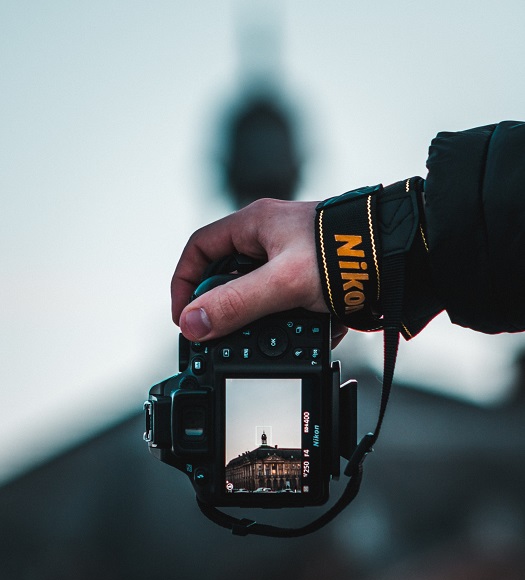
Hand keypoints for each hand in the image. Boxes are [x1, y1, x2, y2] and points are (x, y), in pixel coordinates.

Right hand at [171, 198, 347, 346]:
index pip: (199, 249)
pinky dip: (294, 322)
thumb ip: (236, 304)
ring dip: (265, 319)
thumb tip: (193, 323)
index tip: (185, 315)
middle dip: (229, 307)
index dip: (185, 282)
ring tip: (281, 331)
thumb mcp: (282, 283)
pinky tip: (310, 329)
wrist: (399, 260)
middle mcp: (269, 240)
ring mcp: (291, 260)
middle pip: (227, 276)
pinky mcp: (310, 280)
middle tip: (229, 331)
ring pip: (258, 295)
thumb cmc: (344, 255)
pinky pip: (287, 305)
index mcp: (254, 225)